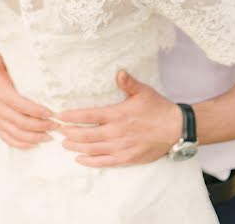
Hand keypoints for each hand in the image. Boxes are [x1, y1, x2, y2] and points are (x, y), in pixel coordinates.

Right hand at [0, 50, 58, 148]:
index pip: (21, 105)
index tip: (52, 112)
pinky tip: (35, 144)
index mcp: (2, 94)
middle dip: (40, 125)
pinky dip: (22, 144)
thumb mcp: (0, 66)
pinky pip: (9, 140)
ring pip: (16, 133)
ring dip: (34, 137)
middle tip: (56, 126)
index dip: (36, 110)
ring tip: (50, 136)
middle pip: (21, 122)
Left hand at [58, 70, 181, 166]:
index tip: (61, 116)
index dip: (73, 116)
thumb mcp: (144, 92)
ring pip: (93, 149)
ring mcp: (121, 147)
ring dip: (76, 147)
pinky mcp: (127, 158)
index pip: (89, 115)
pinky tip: (80, 159)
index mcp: (118, 114)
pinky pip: (104, 162)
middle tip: (58, 131)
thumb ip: (129, 83)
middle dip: (70, 133)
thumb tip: (119, 72)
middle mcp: (117, 132)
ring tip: (64, 144)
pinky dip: (90, 161)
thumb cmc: (158, 108)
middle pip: (87, 134)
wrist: (176, 129)